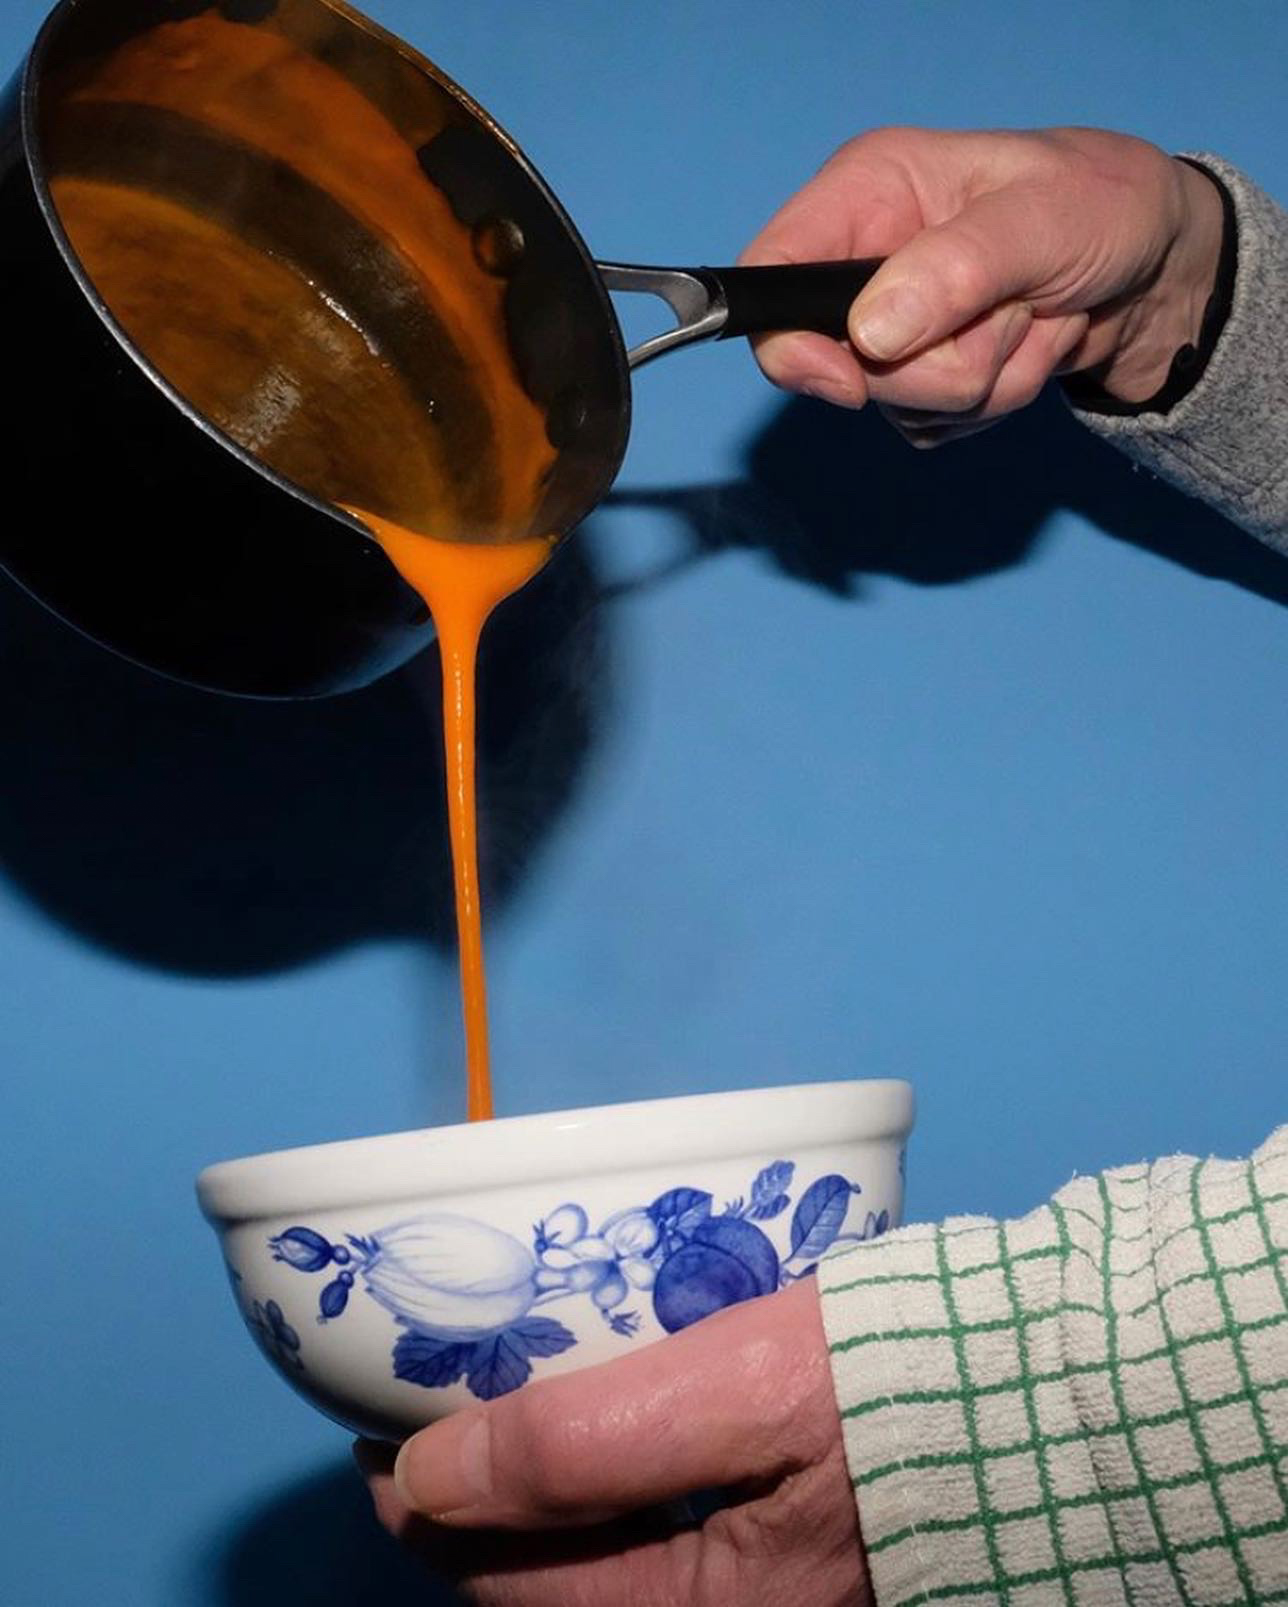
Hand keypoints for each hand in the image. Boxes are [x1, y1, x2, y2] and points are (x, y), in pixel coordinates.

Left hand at [358, 1278, 868, 1605]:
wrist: (1053, 1380)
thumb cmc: (894, 1381)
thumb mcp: (730, 1394)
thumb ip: (582, 1443)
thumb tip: (429, 1471)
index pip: (508, 1586)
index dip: (424, 1503)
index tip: (386, 1427)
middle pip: (552, 1574)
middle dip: (479, 1495)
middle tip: (439, 1400)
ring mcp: (760, 1577)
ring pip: (604, 1547)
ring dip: (543, 1479)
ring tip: (507, 1398)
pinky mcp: (789, 1527)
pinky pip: (663, 1516)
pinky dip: (611, 1464)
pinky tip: (608, 1407)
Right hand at [742, 126, 1225, 444]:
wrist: (1156, 266)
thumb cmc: (1104, 208)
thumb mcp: (1042, 219)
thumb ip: (955, 269)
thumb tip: (870, 333)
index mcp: (869, 193)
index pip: (772, 272)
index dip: (790, 340)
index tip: (852, 380)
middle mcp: (865, 260)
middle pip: (843, 363)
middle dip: (942, 361)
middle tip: (1013, 312)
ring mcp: (891, 327)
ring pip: (899, 404)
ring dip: (985, 380)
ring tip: (1034, 319)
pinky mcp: (921, 380)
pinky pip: (932, 428)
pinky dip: (994, 402)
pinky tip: (1027, 349)